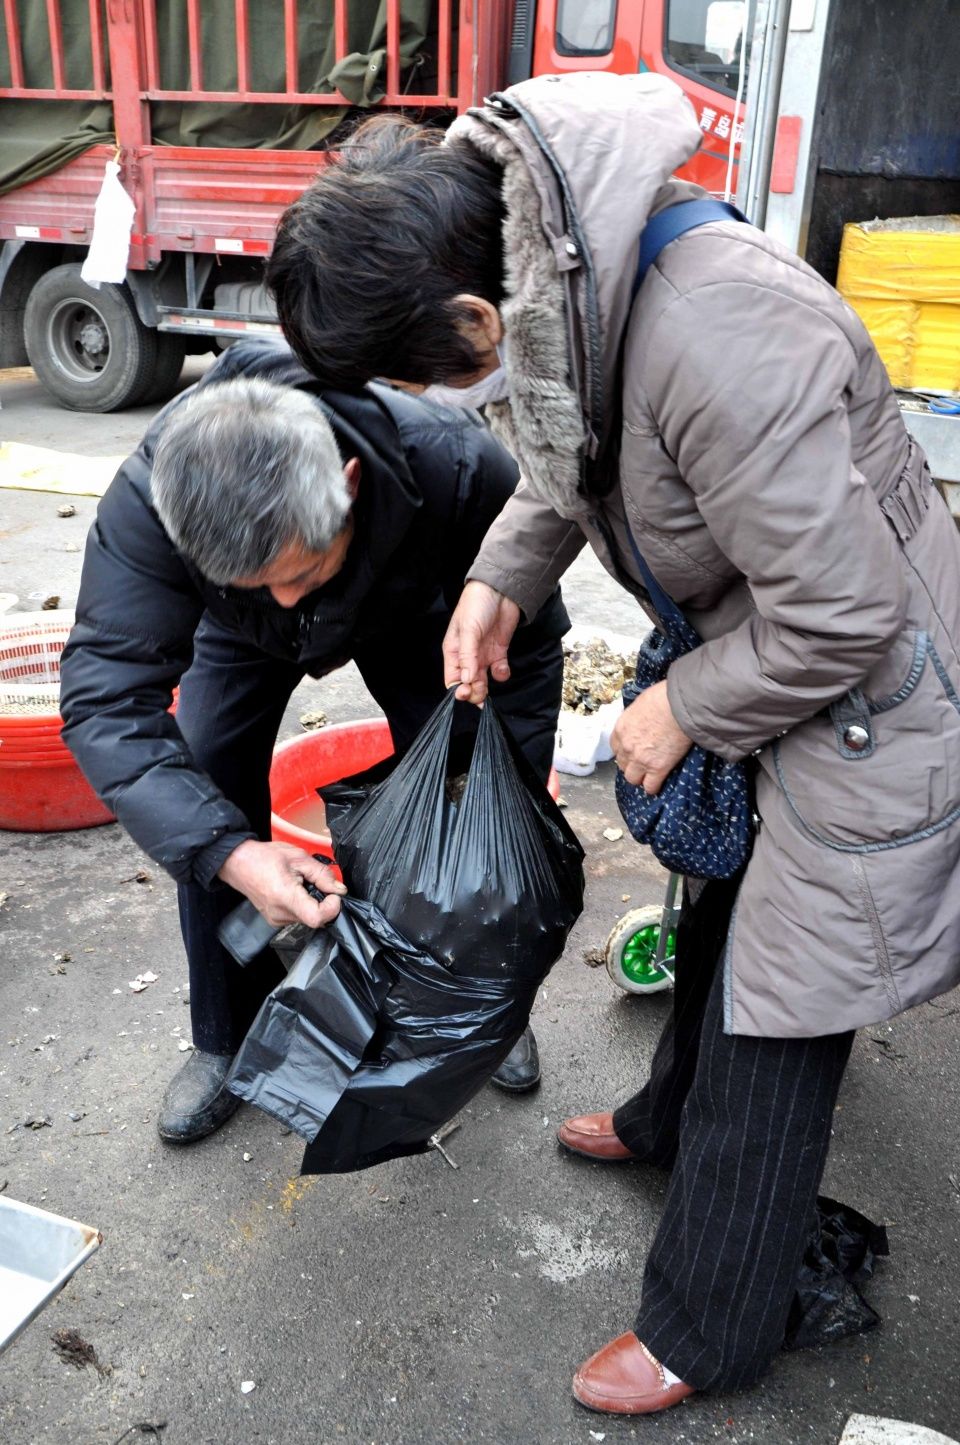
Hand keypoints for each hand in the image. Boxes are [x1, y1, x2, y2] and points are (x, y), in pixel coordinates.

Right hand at [218, 840, 346, 927]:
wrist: (239, 863)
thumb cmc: (265, 857)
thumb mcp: (299, 857)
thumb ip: (322, 874)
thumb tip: (339, 890)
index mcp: (286, 897)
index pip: (317, 918)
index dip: (332, 908)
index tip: (333, 894)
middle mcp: (280, 914)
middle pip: (315, 918)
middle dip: (322, 901)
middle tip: (313, 881)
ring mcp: (276, 920)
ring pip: (307, 917)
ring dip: (311, 902)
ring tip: (299, 883)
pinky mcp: (275, 921)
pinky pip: (297, 917)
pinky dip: (302, 905)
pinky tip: (293, 890)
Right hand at [443, 580, 520, 704]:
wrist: (500, 590)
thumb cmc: (476, 605)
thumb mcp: (468, 629)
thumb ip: (467, 656)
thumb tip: (467, 680)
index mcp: (453, 651)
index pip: (451, 679)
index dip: (458, 690)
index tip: (466, 693)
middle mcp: (467, 656)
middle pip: (467, 684)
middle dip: (473, 692)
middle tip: (480, 692)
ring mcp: (483, 655)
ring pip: (482, 681)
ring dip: (486, 688)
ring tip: (489, 683)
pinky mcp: (498, 652)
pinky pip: (499, 671)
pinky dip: (501, 674)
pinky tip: (502, 668)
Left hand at [610, 681, 692, 794]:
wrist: (679, 705)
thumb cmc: (663, 698)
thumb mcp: (641, 703)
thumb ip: (637, 717)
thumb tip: (643, 719)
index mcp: (621, 729)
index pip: (616, 748)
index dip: (625, 752)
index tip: (632, 753)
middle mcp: (626, 746)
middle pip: (623, 765)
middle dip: (631, 765)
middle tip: (642, 764)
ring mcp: (640, 759)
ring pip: (633, 779)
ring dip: (640, 777)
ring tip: (649, 775)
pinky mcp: (658, 768)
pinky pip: (650, 786)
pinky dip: (653, 787)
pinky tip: (658, 784)